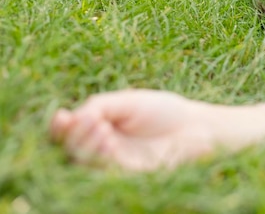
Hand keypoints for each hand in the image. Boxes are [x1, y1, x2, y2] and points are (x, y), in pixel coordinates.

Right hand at [50, 89, 214, 171]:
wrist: (195, 126)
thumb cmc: (163, 111)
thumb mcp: (127, 101)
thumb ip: (99, 106)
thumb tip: (73, 117)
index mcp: (98, 126)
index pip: (68, 131)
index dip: (59, 127)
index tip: (62, 116)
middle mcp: (101, 146)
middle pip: (70, 148)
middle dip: (74, 134)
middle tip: (93, 120)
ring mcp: (114, 162)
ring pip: (83, 162)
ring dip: (86, 145)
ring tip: (102, 129)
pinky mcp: (128, 174)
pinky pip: (105, 170)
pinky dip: (101, 156)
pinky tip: (109, 141)